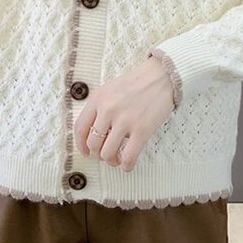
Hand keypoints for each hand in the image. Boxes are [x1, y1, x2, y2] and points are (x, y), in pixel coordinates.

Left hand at [73, 56, 175, 172]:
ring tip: (117, 159)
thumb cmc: (138, 83)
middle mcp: (108, 110)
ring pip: (107, 154)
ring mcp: (124, 121)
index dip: (80, 145)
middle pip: (93, 143)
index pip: (80, 128)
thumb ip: (99, 107)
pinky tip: (127, 165)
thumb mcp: (110, 89)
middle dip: (98, 153)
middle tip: (105, 153)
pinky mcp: (142, 130)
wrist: (162, 76)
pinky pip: (128, 157)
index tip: (86, 152)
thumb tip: (92, 132)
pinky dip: (126, 165)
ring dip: (111, 161)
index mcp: (98, 99)